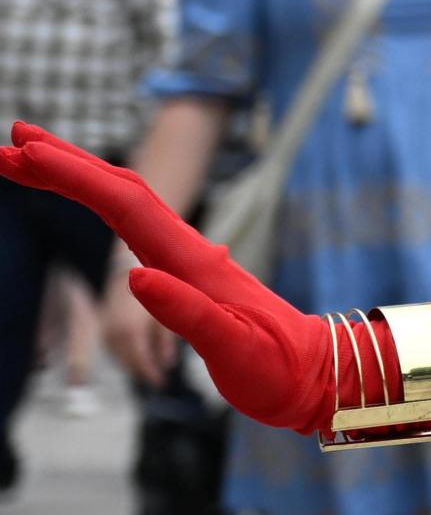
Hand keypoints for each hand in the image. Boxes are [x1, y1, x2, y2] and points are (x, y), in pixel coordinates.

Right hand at [0, 123, 329, 430]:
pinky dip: (101, 204)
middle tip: (11, 141)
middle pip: (119, 192)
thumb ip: (187, 314)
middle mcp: (184, 250)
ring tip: (30, 160)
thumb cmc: (277, 366)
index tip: (27, 153)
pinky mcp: (185, 274)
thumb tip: (133, 277)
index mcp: (190, 262)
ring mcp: (184, 259)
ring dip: (78, 178)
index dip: (74, 176)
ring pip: (124, 204)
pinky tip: (87, 197)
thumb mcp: (233, 348)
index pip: (124, 206)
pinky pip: (134, 228)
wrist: (316, 373)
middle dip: (64, 164)